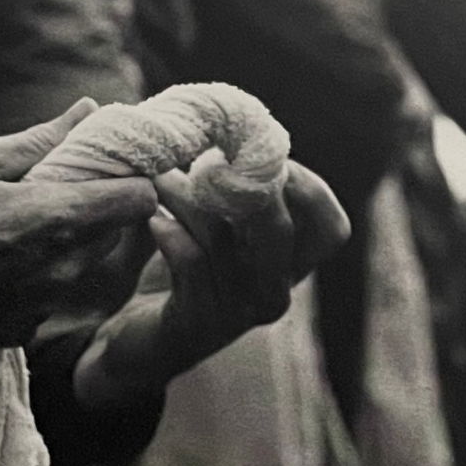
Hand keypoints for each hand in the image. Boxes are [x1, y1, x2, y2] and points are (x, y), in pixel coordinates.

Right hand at [0, 99, 157, 349]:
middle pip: (115, 234)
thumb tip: (90, 111)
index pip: (140, 199)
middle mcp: (59, 269)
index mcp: (55, 218)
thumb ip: (43, 140)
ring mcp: (41, 306)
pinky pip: (49, 297)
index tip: (111, 168)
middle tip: (52, 189)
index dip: (132, 178)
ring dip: (66, 245)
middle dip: (96, 209)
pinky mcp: (19, 332)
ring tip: (14, 226)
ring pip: (82, 267)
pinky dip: (34, 279)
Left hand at [72, 161, 349, 406]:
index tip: (257, 155)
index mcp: (288, 267)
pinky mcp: (198, 325)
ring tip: (158, 175)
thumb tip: (243, 126)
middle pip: (282, 228)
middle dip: (242, 184)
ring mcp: (239, 313)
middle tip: (205, 157)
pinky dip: (170, 232)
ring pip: (224, 239)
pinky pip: (191, 265)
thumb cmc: (179, 270)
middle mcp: (274, 292)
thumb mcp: (217, 224)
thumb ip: (239, 190)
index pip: (331, 228)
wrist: (134, 339)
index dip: (304, 185)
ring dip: (187, 197)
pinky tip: (152, 219)